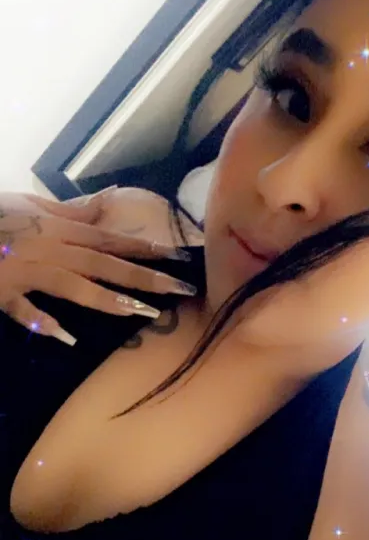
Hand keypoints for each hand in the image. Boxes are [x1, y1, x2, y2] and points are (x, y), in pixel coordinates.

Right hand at [0, 188, 196, 345]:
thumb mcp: (31, 206)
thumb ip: (70, 211)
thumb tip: (105, 202)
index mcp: (59, 229)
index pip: (111, 239)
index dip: (146, 248)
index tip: (179, 258)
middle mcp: (51, 250)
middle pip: (104, 263)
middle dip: (144, 277)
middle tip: (180, 290)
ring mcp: (28, 271)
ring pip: (72, 285)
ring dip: (106, 299)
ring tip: (139, 313)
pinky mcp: (3, 290)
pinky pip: (23, 308)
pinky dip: (42, 321)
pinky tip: (67, 338)